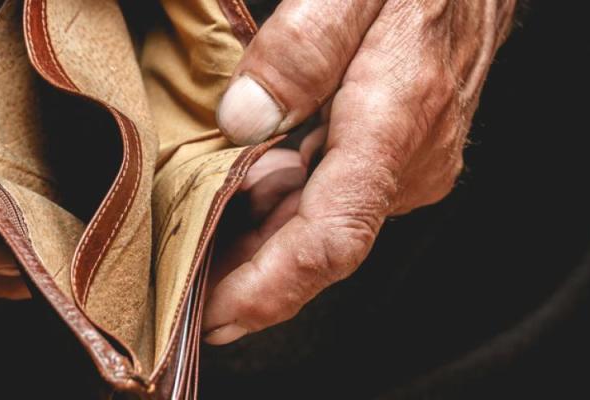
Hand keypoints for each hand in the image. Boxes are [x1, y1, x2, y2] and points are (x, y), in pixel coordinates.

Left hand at [204, 0, 515, 343]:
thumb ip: (300, 48)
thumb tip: (243, 119)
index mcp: (395, 123)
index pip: (331, 238)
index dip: (270, 289)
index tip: (215, 317)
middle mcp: (408, 161)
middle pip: (316, 245)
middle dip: (245, 275)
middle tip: (181, 286)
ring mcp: (406, 164)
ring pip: (319, 225)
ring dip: (257, 243)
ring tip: (196, 247)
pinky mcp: (397, 157)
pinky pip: (331, 201)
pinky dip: (280, 212)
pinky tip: (238, 204)